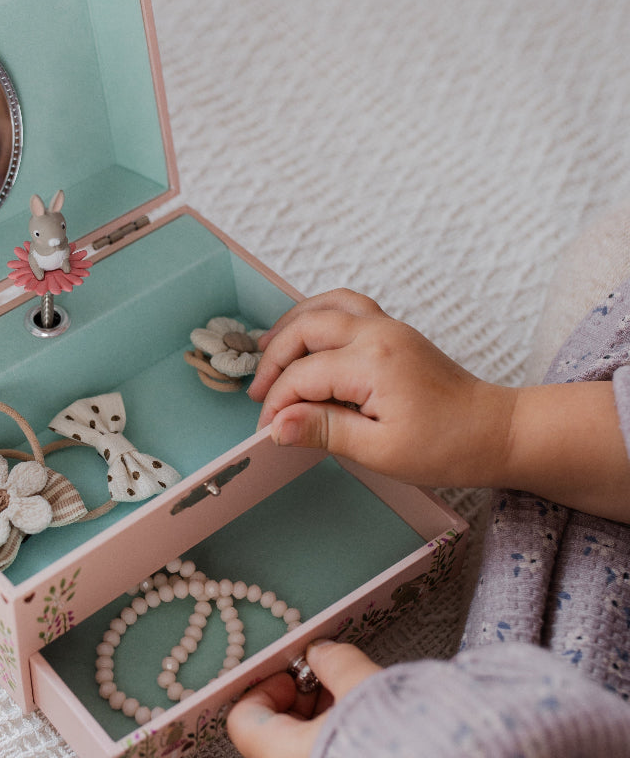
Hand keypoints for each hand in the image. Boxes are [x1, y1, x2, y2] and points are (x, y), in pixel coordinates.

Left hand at [227, 640, 380, 757]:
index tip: (296, 669)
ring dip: (321, 722)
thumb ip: (336, 663)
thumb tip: (321, 652)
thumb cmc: (402, 750)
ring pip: (301, 755)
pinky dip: (338, 747)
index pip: (244, 718)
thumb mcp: (364, 688)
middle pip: (273, 735)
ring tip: (359, 701)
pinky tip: (370, 728)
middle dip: (300, 700)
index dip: (267, 686)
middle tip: (331, 678)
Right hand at [248, 289, 514, 489]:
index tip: (268, 431)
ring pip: (325, 306)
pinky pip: (347, 306)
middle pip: (305, 329)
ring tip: (267, 350)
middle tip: (260, 395)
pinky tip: (306, 336)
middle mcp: (378, 334)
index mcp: (373, 362)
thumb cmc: (447, 447)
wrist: (497, 432)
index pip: (303, 375)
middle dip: (274, 360)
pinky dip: (318, 315)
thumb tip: (277, 424)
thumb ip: (323, 430)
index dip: (277, 403)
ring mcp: (388, 328)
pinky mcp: (395, 332)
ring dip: (291, 325)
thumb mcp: (379, 450)